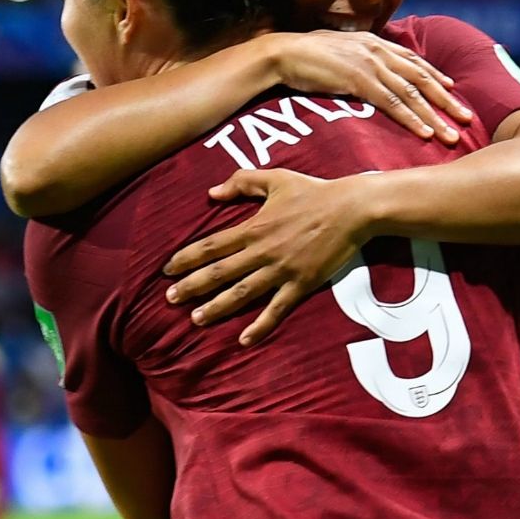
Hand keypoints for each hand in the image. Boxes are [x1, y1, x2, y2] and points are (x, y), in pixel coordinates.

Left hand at [164, 169, 372, 344]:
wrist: (352, 209)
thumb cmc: (313, 192)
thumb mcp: (275, 179)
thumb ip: (241, 182)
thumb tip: (211, 193)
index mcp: (252, 228)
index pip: (211, 246)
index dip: (186, 258)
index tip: (167, 270)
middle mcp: (261, 251)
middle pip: (219, 272)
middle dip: (192, 286)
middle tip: (169, 299)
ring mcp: (281, 270)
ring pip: (241, 293)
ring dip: (216, 308)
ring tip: (195, 319)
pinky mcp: (301, 284)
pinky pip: (277, 309)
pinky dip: (260, 325)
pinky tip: (243, 339)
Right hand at [269, 31, 471, 142]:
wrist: (282, 53)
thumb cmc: (303, 55)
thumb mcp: (337, 50)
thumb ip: (356, 57)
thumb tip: (362, 69)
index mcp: (374, 42)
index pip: (413, 60)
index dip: (436, 76)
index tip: (453, 90)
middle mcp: (378, 50)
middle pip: (422, 77)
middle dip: (447, 100)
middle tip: (467, 118)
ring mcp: (370, 64)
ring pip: (413, 93)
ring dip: (435, 115)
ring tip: (452, 134)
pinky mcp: (359, 80)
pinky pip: (392, 103)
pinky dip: (411, 119)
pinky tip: (424, 133)